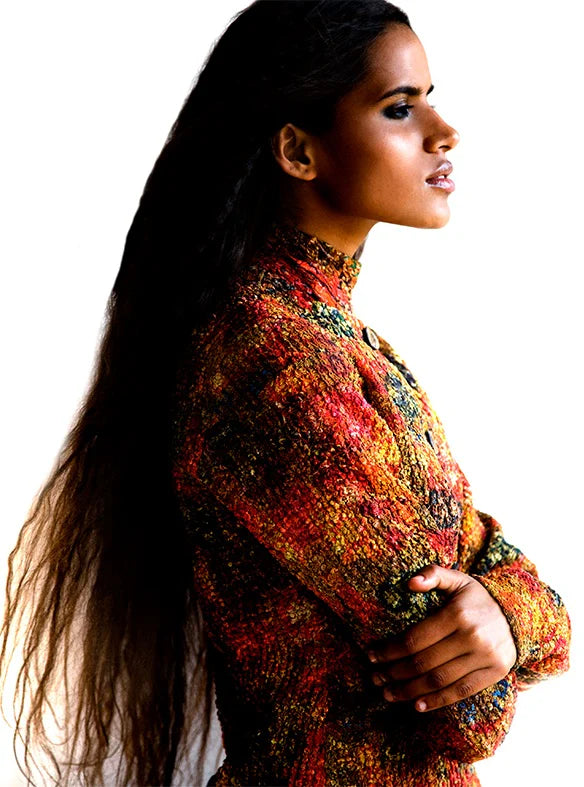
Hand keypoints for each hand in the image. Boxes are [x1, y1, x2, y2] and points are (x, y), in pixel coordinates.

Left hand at [367, 565, 516, 711]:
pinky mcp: (495, 673)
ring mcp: (485, 657)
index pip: (415, 639)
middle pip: (424, 662)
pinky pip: (461, 691)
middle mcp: (472, 636)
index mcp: (457, 614)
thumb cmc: (477, 598)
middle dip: (394, 673)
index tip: (371, 656)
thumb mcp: (458, 579)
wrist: (518, 615)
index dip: (390, 650)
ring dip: (409, 691)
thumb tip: (409, 582)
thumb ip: (433, 574)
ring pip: (439, 680)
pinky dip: (437, 701)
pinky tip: (417, 705)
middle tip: (375, 678)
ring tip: (388, 694)